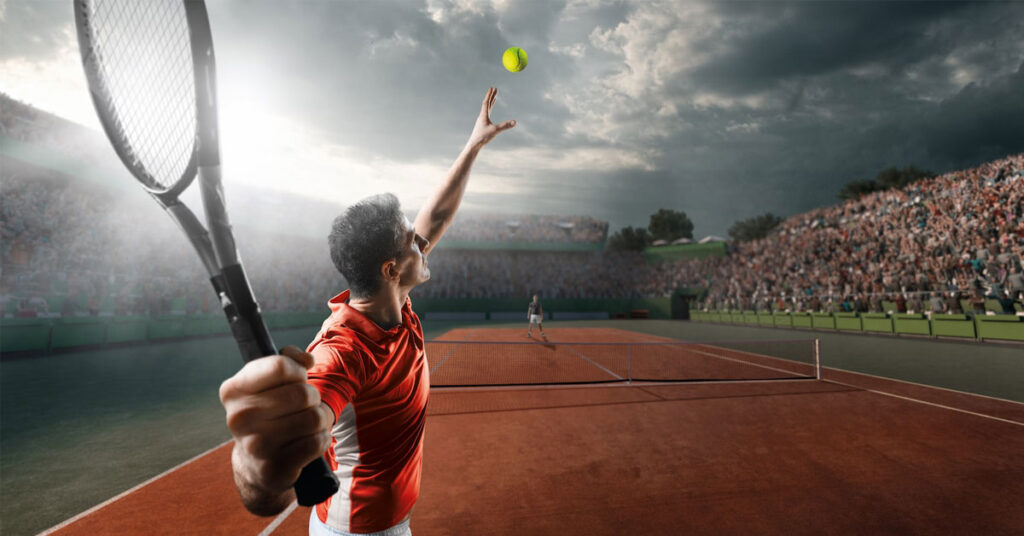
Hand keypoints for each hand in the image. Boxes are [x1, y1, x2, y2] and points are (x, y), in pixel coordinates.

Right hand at [219, 346, 332, 506]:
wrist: (255, 463)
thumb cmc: (268, 412)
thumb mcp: (268, 381)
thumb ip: (288, 358)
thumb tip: (307, 360)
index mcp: (233, 391)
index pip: (280, 366)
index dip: (297, 371)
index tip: (296, 380)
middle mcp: (239, 418)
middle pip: (303, 393)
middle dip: (312, 397)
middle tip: (304, 406)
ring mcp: (255, 445)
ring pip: (314, 417)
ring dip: (320, 419)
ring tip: (308, 423)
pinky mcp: (274, 468)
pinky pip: (317, 442)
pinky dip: (322, 439)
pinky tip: (310, 440)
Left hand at [467, 87, 515, 149]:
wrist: (474, 145)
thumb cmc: (483, 137)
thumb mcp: (495, 131)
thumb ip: (505, 126)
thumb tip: (515, 122)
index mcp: (483, 116)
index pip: (486, 103)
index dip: (489, 95)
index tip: (492, 88)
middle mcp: (482, 117)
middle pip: (487, 104)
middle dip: (491, 96)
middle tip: (495, 89)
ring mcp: (482, 121)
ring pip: (487, 109)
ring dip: (491, 103)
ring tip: (494, 98)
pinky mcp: (482, 125)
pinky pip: (486, 115)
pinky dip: (490, 111)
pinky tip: (490, 112)